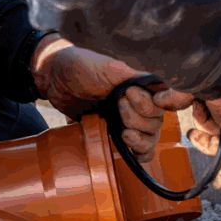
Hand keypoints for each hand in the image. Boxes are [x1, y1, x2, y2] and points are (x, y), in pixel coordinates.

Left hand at [31, 34, 177, 162]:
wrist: (53, 79)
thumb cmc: (79, 67)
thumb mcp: (108, 68)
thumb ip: (134, 77)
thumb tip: (159, 84)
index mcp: (141, 85)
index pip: (168, 99)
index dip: (165, 103)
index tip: (145, 99)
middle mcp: (139, 103)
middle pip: (158, 122)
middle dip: (140, 118)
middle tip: (118, 104)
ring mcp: (127, 120)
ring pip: (150, 138)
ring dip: (140, 138)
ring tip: (123, 131)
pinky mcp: (114, 134)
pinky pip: (137, 150)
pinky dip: (138, 153)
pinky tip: (128, 149)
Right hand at [152, 47, 220, 188]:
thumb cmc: (212, 63)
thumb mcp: (195, 75)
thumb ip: (182, 90)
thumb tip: (160, 100)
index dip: (209, 113)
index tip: (196, 115)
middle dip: (207, 129)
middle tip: (192, 133)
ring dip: (206, 135)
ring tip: (197, 127)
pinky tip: (218, 182)